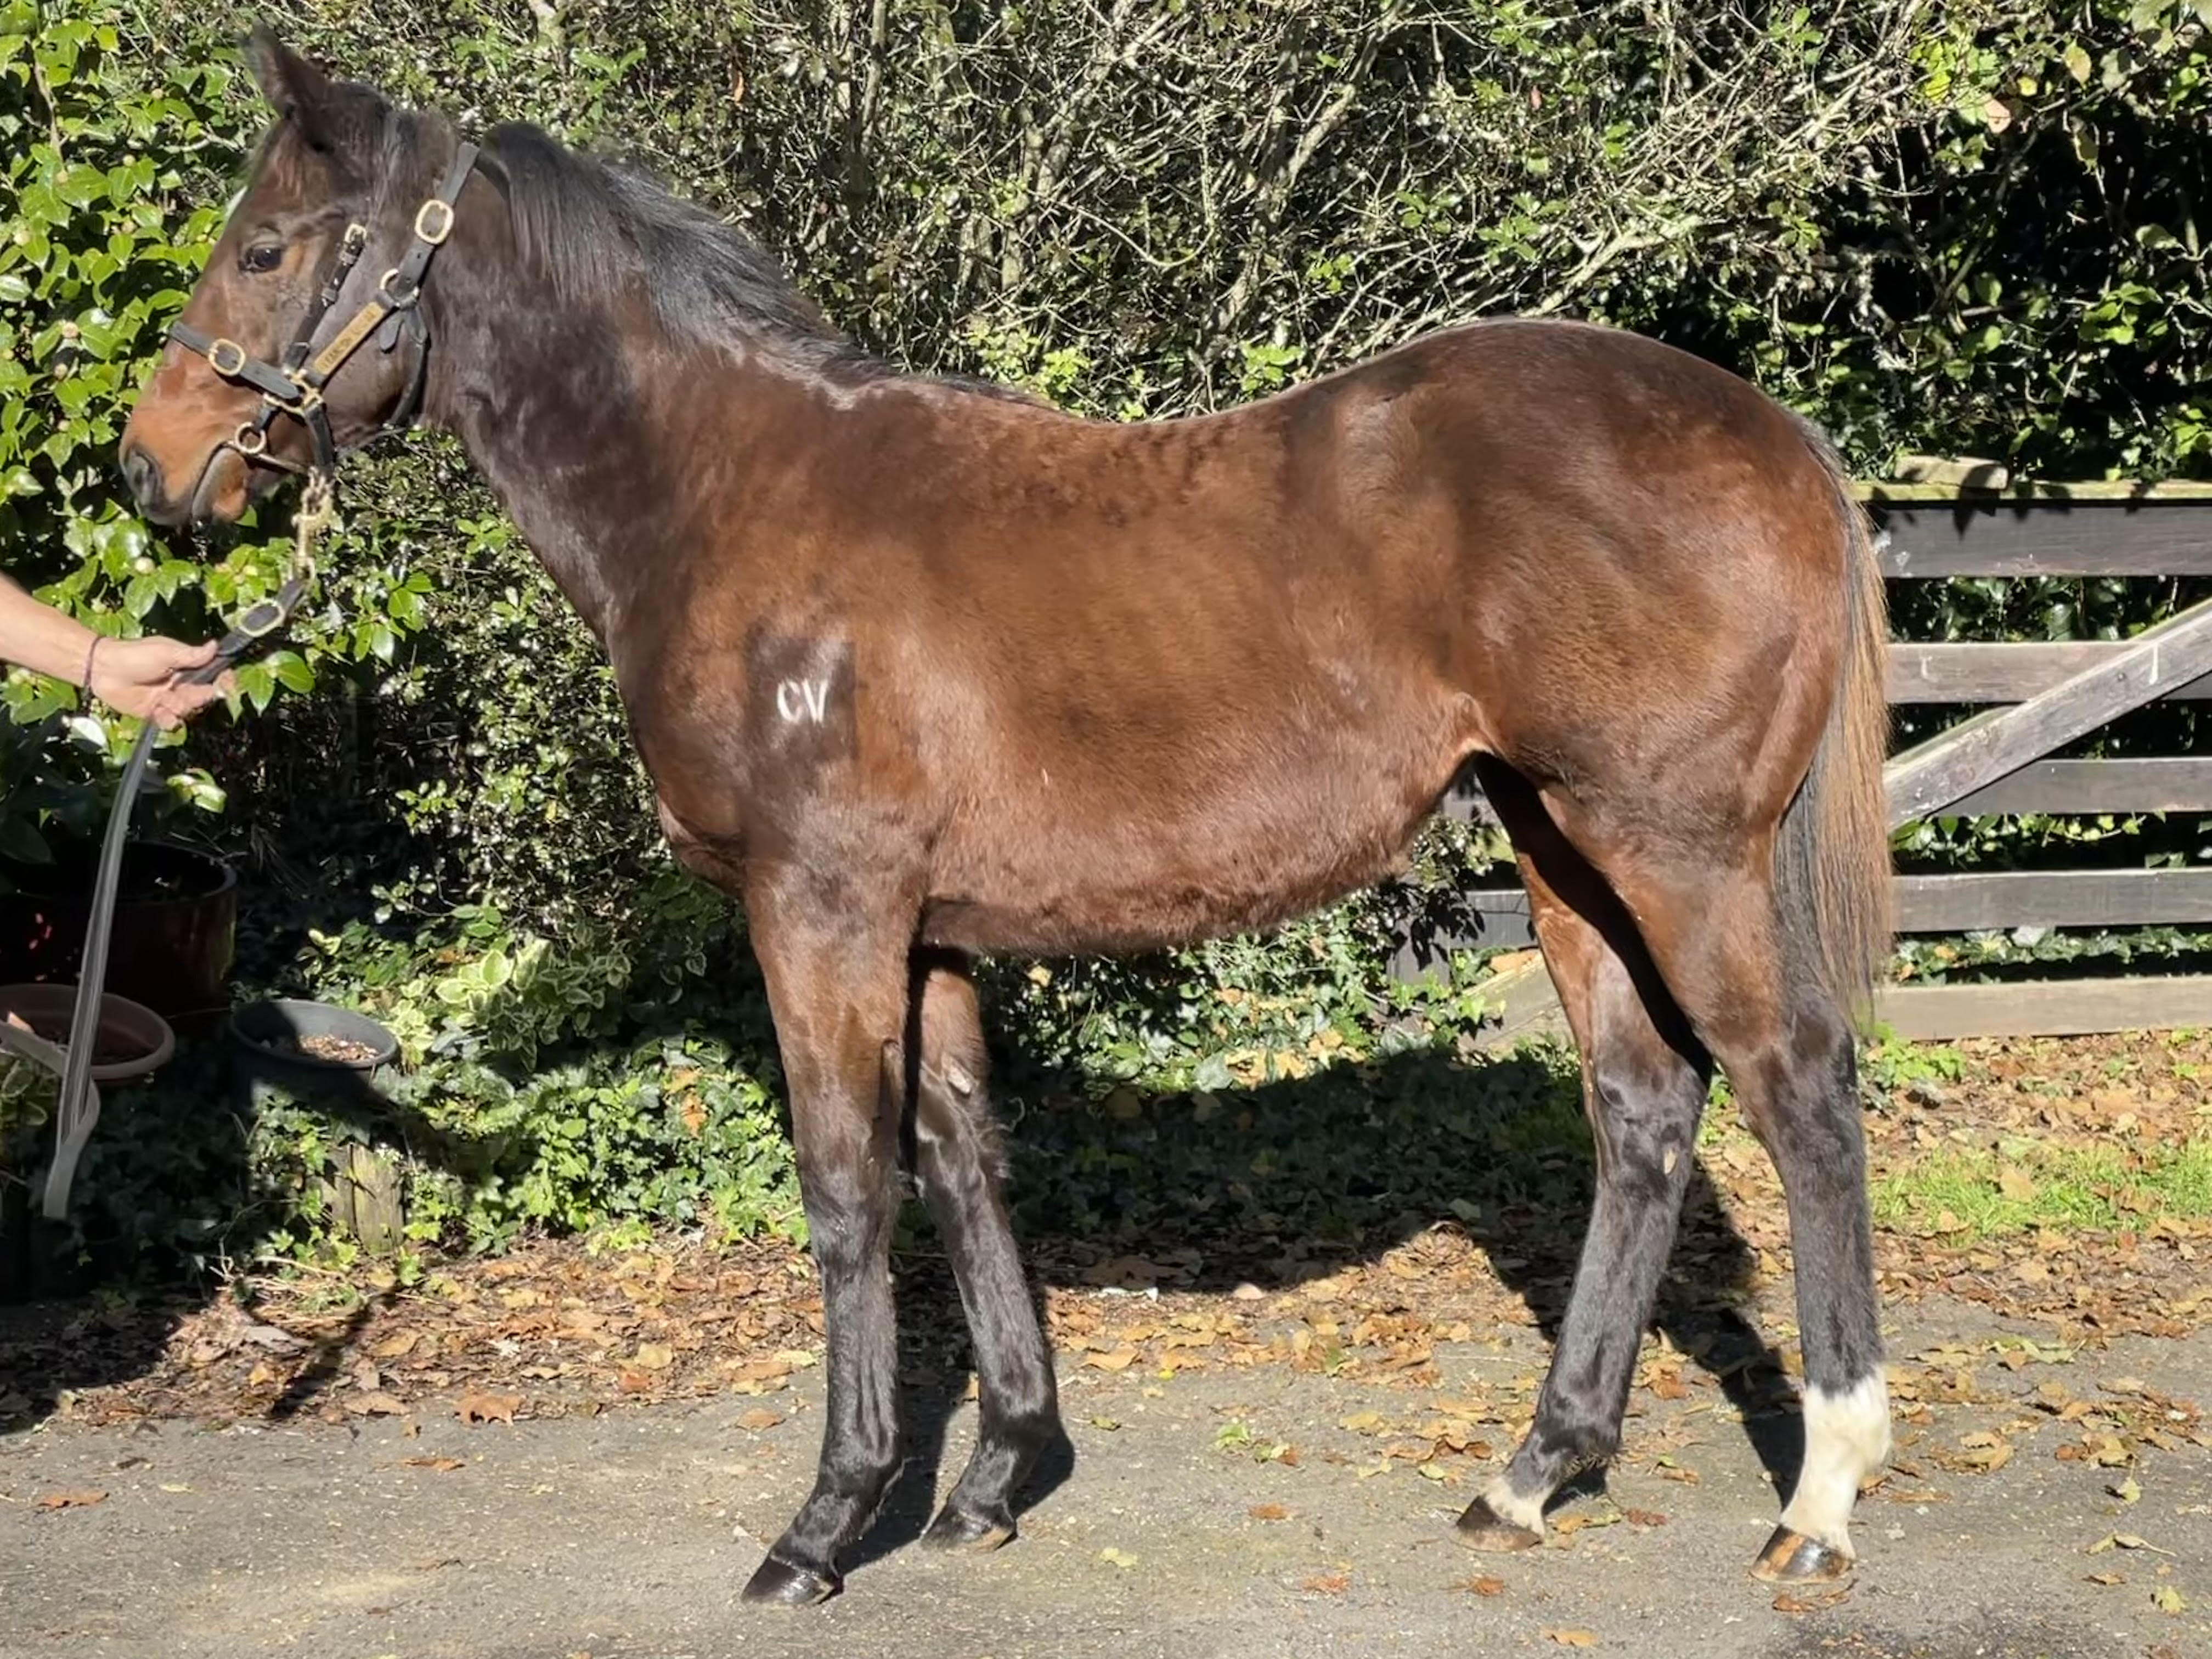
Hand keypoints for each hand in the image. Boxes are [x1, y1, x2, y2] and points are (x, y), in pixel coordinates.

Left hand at [87, 636, 235, 729]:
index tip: (227, 687)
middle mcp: (180, 684)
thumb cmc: (134, 655)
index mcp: (186, 667)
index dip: (223, 682)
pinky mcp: (154, 712)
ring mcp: (168, 699)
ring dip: (179, 708)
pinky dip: (167, 720)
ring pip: (187, 711)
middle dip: (196, 697)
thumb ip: (192, 655)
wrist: (103, 669)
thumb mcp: (165, 652)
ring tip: (164, 701)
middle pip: (203, 696)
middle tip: (180, 691)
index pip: (213, 675)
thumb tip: (216, 645)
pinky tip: (159, 712)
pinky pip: (170, 722)